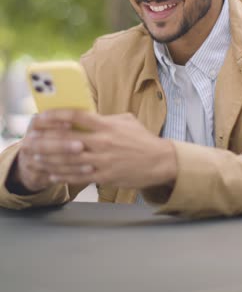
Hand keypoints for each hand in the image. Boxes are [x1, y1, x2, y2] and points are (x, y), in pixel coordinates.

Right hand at [13, 113, 90, 192]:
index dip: (54, 122)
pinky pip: (55, 175)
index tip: (70, 124)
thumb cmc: (53, 138)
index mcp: (33, 126)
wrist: (33, 163)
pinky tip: (86, 170)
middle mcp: (28, 142)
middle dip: (63, 145)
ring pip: (50, 162)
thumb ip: (66, 121)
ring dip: (70, 161)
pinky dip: (72, 173)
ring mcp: (30, 161)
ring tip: (89, 161)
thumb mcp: (53, 127)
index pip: (38, 121)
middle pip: (43, 144)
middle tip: (81, 145)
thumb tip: (87, 113)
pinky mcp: (36, 176)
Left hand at [28, 110, 177, 188]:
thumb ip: (106, 118)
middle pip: (67, 140)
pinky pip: (79, 176)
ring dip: (49, 159)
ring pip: (69, 160)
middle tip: (31, 139)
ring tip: (35, 157)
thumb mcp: (126, 120)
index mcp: (107, 125)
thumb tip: (88, 115)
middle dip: (45, 140)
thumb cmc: (142, 139)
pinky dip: (63, 175)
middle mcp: (102, 142)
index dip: (57, 116)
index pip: (77, 116)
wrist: (160, 161)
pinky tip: (51, 174)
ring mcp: (103, 161)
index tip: (42, 116)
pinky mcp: (105, 176)